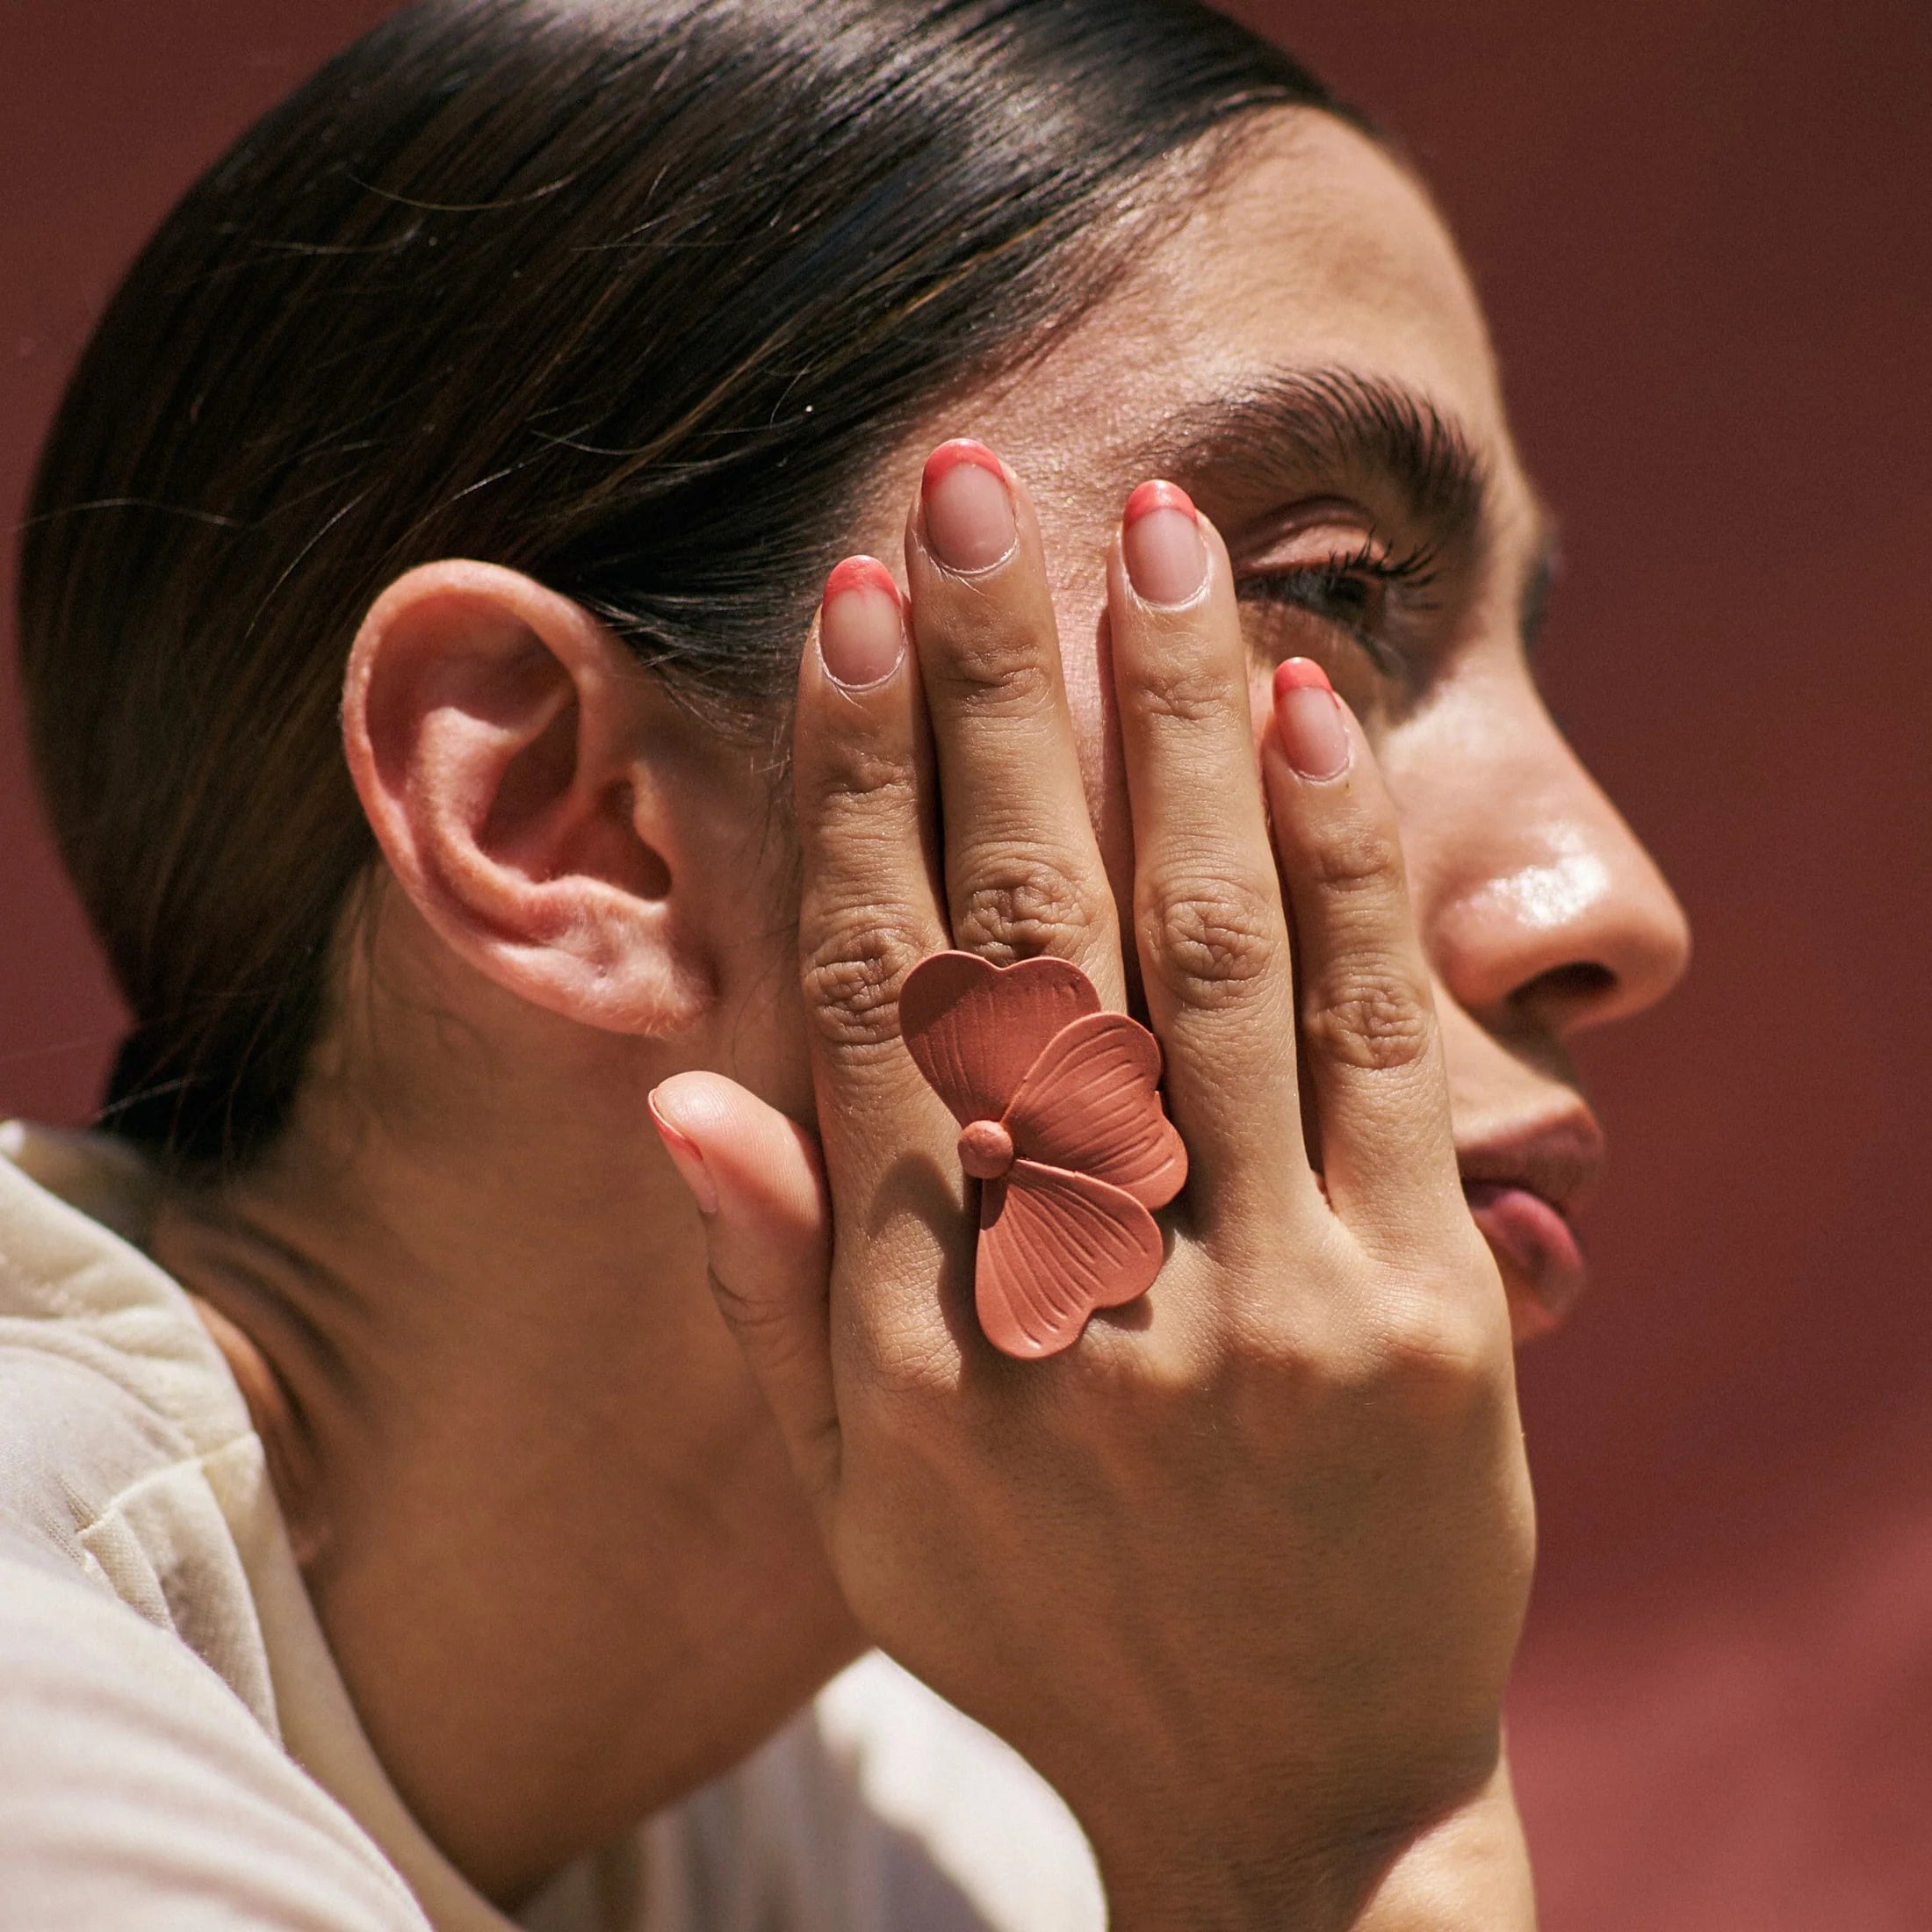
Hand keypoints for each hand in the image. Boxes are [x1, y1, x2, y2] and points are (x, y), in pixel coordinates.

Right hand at [650, 446, 1535, 1928]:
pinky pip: (1366, 1054)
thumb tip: (677, 1093)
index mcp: (909, 1333)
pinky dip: (1334, 869)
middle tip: (976, 493)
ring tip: (1151, 543)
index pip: (873, 1001)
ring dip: (1170, 726)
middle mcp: (1067, 1299)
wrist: (1280, 1789)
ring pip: (1202, 955)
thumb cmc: (1044, 1618)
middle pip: (1027, 933)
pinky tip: (1300, 714)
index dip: (860, 789)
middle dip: (996, 693)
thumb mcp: (855, 1498)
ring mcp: (1255, 1307)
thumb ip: (770, 1291)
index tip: (855, 618)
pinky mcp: (1420, 1319)